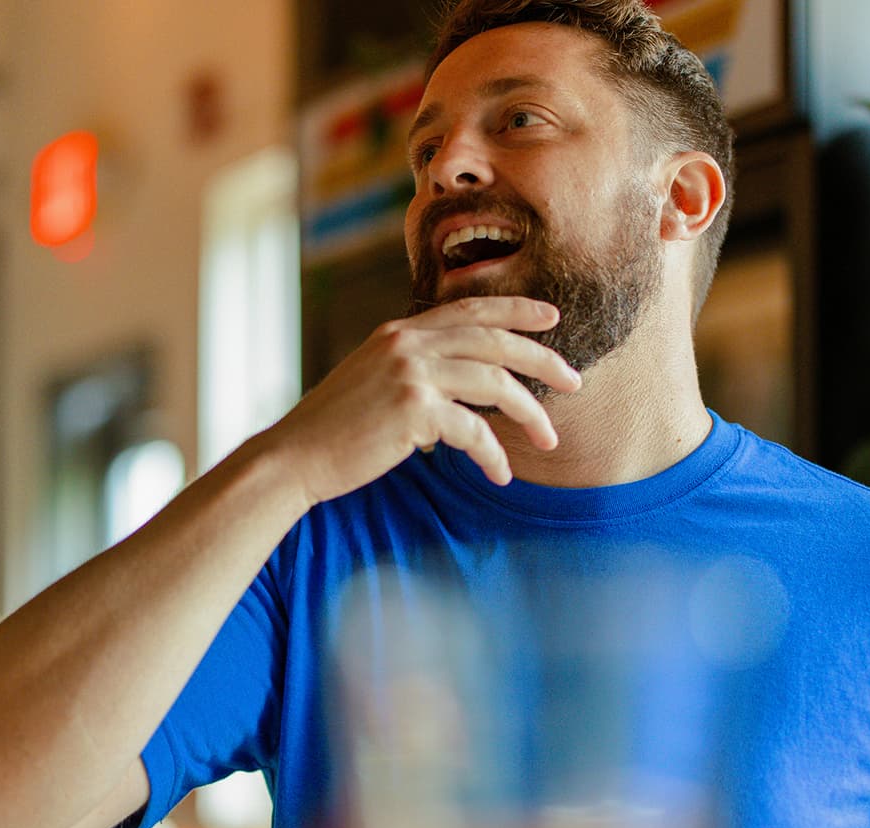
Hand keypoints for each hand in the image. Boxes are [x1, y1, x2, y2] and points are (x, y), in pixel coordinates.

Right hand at [262, 295, 582, 505]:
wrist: (294, 457)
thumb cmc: (334, 432)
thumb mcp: (371, 384)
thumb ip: (413, 373)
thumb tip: (454, 393)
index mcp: (399, 333)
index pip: (469, 309)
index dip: (515, 310)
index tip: (551, 318)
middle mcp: (407, 343)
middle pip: (495, 340)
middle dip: (543, 359)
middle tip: (574, 382)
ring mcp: (411, 373)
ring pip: (495, 382)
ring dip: (530, 414)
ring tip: (550, 441)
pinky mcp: (413, 409)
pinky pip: (474, 430)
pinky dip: (493, 455)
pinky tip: (500, 475)